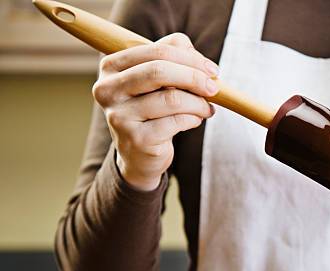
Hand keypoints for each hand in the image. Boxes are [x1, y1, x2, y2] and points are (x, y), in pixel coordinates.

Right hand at [92, 33, 218, 190]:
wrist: (139, 153)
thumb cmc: (152, 109)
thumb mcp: (158, 79)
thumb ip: (174, 56)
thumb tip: (197, 56)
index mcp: (111, 67)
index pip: (156, 51)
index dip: (190, 58)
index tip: (213, 70)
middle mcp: (108, 90)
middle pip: (159, 71)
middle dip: (195, 78)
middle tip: (214, 88)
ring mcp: (119, 116)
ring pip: (171, 99)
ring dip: (198, 103)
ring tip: (206, 108)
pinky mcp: (136, 139)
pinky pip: (176, 122)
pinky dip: (193, 119)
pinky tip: (195, 120)